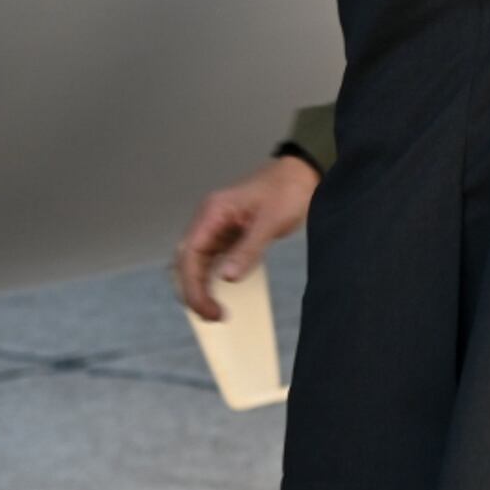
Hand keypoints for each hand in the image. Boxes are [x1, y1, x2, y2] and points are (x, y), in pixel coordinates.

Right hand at [172, 154, 319, 321]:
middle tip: (213, 316)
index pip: (189, 254)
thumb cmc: (288, 189)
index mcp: (212, 212)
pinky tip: (219, 295)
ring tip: (214, 312)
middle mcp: (209, 220)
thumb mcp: (271, 221)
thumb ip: (248, 250)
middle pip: (186, 261)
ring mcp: (217, 227)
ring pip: (196, 263)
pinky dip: (211, 279)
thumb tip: (228, 278)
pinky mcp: (229, 234)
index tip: (208, 308)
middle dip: (193, 291)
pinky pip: (212, 260)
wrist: (303, 173)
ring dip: (200, 288)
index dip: (193, 285)